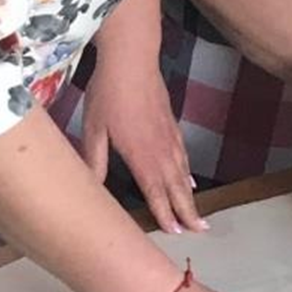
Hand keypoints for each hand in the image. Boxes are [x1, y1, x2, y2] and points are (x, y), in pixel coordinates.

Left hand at [78, 54, 205, 235]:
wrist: (131, 59)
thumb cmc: (108, 93)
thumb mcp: (94, 129)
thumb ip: (95, 161)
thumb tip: (92, 188)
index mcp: (141, 154)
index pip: (155, 191)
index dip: (164, 213)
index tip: (175, 232)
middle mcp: (160, 149)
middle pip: (177, 187)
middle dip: (187, 211)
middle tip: (199, 231)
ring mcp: (169, 136)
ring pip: (183, 173)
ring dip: (191, 197)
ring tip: (198, 216)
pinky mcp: (171, 124)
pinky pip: (183, 156)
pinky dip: (188, 173)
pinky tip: (190, 181)